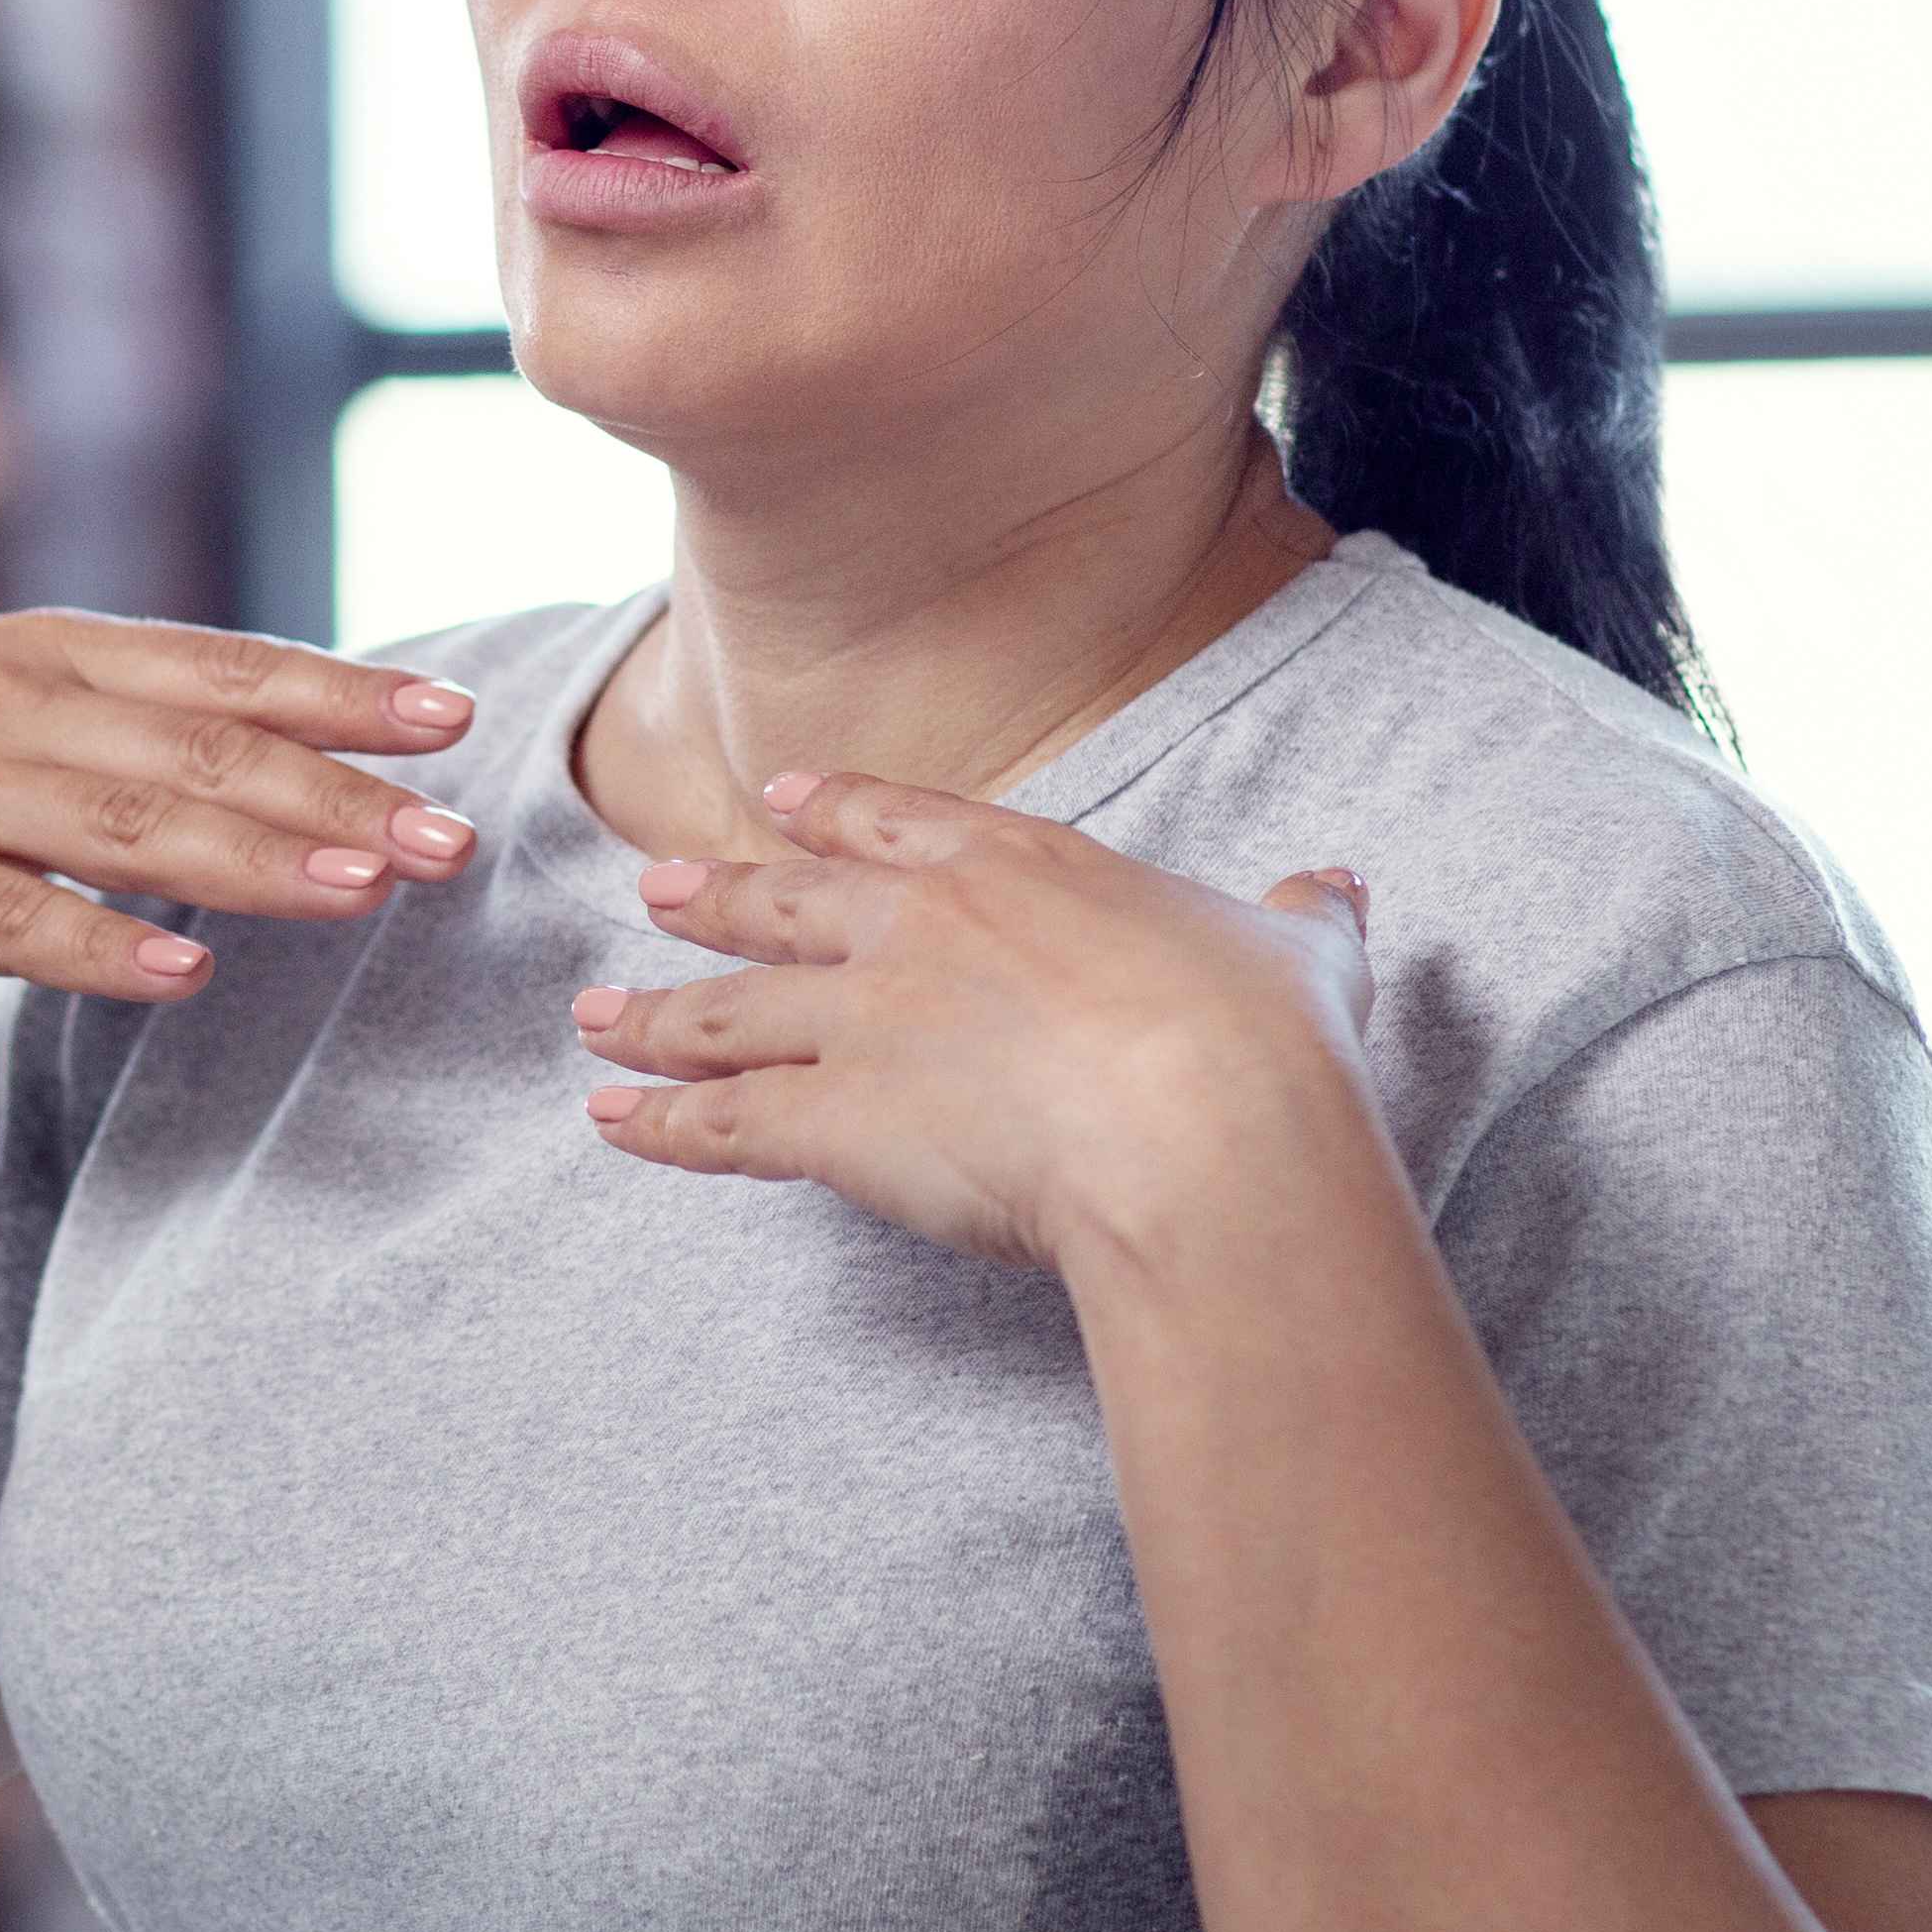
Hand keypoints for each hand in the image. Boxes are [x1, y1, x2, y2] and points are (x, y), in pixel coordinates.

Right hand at [0, 610, 482, 997]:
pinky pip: (3, 918)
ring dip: (251, 860)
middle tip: (451, 838)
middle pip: (193, 750)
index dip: (336, 693)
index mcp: (34, 654)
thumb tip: (265, 737)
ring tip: (362, 891)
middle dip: (334, 792)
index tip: (453, 721)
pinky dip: (98, 943)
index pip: (214, 668)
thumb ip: (107, 710)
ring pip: (120, 825)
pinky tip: (186, 974)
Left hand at [566, 766, 1373, 1271]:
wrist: (1206, 1130)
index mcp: (1025, 868)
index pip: (903, 824)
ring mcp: (868, 1018)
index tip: (781, 801)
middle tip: (653, 890)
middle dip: (716, 898)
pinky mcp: (835, 1119)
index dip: (834, 812)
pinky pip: (722, 1121)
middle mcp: (923, 928)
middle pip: (790, 903)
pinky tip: (613, 1124)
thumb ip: (1302, 918)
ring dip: (656, 1012)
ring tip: (596, 1014)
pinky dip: (660, 1124)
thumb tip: (1335, 888)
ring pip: (731, 1008)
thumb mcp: (1300, 955)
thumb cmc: (1263, 1045)